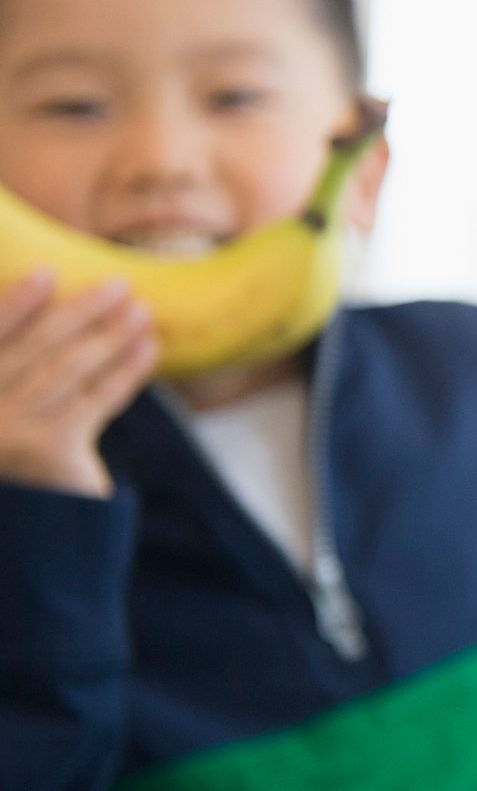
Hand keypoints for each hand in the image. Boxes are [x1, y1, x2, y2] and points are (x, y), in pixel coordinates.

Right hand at [0, 272, 156, 497]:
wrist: (37, 518)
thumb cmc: (24, 446)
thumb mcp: (10, 401)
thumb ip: (18, 358)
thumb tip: (51, 289)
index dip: (15, 304)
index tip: (48, 272)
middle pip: (35, 348)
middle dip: (81, 312)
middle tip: (120, 283)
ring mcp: (8, 432)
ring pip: (68, 370)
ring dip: (111, 336)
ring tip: (143, 312)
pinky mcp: (49, 449)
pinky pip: (97, 399)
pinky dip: (126, 370)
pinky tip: (149, 349)